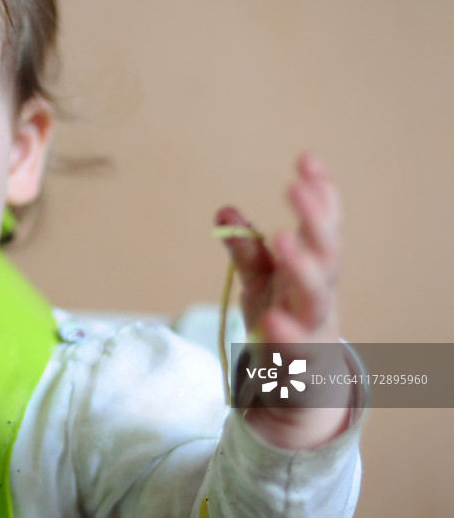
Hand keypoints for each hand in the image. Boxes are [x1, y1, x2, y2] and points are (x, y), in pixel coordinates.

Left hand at [215, 153, 349, 448]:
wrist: (298, 390)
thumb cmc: (283, 323)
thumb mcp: (261, 282)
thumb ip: (247, 250)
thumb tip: (222, 212)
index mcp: (312, 270)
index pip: (323, 226)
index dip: (320, 194)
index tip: (307, 159)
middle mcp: (319, 295)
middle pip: (327, 254)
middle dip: (316, 219)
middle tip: (296, 188)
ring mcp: (313, 330)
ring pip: (317, 297)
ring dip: (303, 267)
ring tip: (284, 238)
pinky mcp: (299, 366)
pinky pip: (296, 349)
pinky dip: (286, 334)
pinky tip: (271, 319)